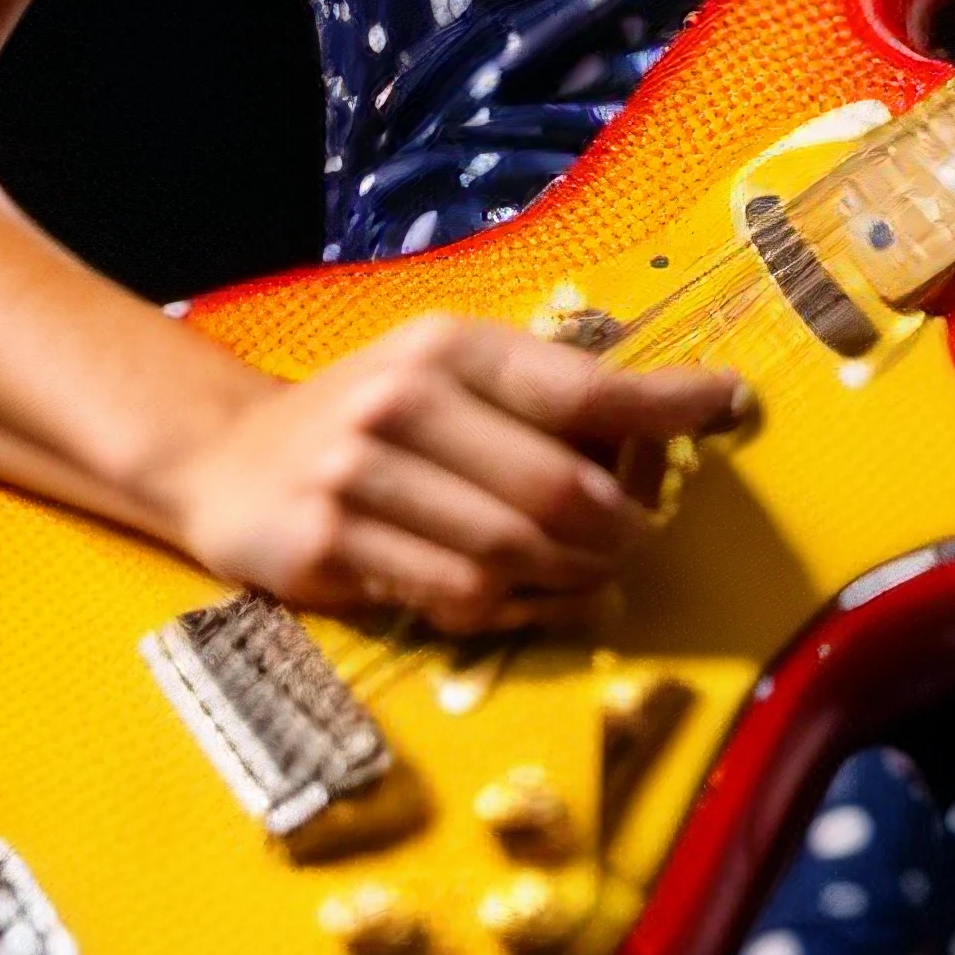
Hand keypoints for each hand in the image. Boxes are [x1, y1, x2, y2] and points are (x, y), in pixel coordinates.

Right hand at [160, 314, 747, 630]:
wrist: (226, 457)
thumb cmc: (370, 416)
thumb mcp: (445, 374)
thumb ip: (538, 396)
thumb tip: (667, 421)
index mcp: (448, 346)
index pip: (580, 385)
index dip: (665, 403)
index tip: (728, 402)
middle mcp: (403, 401)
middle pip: (557, 489)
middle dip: (621, 526)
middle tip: (641, 538)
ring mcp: (358, 477)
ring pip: (511, 554)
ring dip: (573, 576)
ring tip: (593, 574)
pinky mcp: (329, 551)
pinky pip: (456, 600)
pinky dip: (513, 609)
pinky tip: (525, 597)